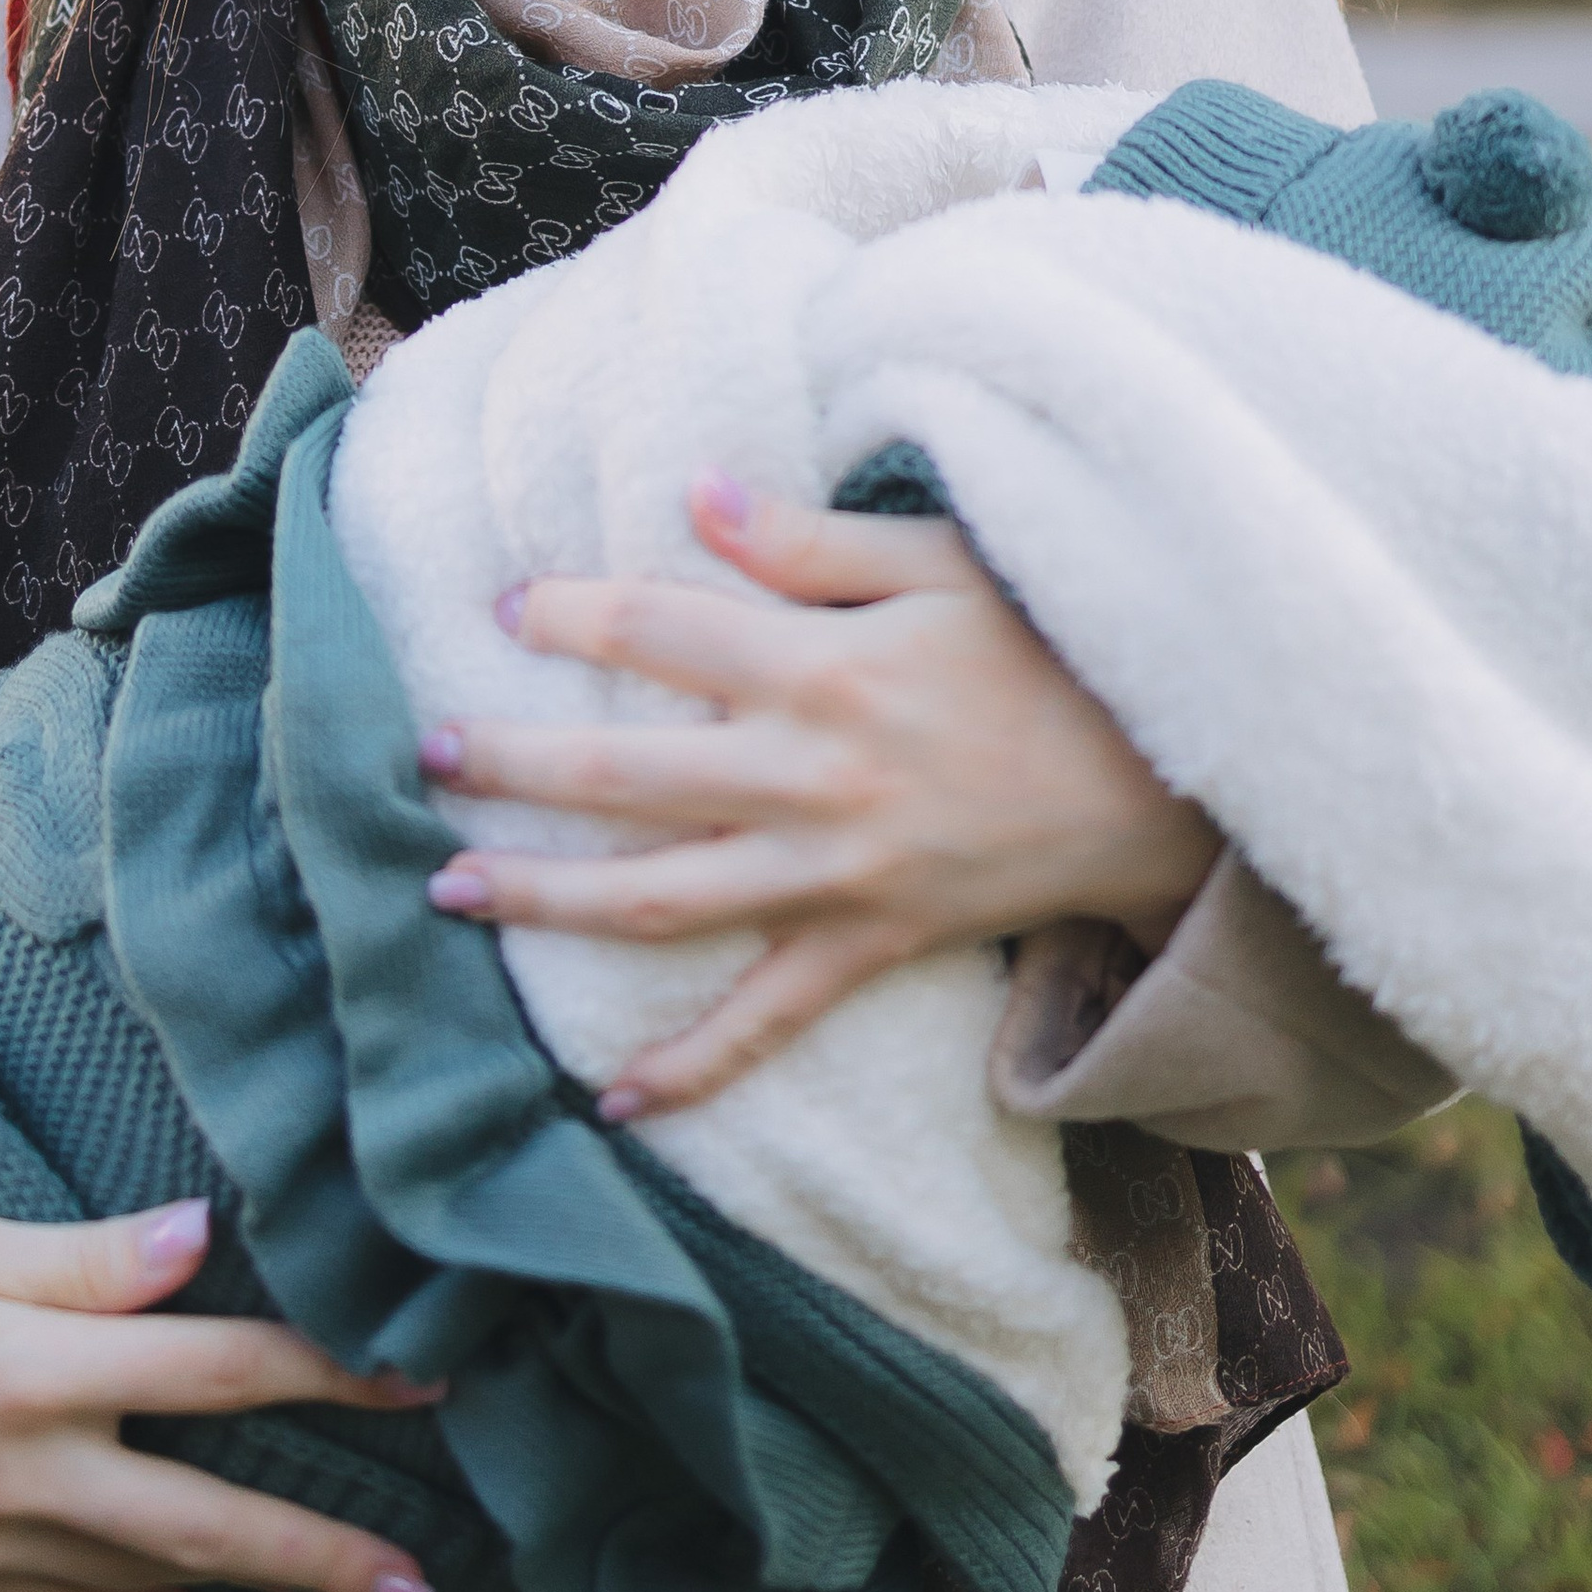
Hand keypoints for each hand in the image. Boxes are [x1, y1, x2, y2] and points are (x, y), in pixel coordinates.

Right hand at [0, 1197, 440, 1591]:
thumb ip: (82, 1258)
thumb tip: (202, 1240)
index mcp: (27, 1370)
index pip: (216, 1372)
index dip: (330, 1375)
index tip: (426, 1380)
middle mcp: (17, 1474)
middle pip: (206, 1520)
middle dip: (325, 1551)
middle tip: (427, 1579)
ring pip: (148, 1585)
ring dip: (253, 1590)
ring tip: (349, 1591)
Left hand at [419, 481, 1219, 1118]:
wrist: (1166, 784)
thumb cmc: (1048, 651)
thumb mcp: (942, 561)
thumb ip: (811, 540)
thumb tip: (694, 494)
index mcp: (824, 668)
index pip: (662, 631)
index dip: (571, 611)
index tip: (500, 603)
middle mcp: (815, 778)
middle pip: (630, 776)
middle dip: (516, 766)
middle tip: (425, 755)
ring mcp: (839, 875)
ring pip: (664, 900)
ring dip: (549, 901)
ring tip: (451, 891)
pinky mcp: (871, 945)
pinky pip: (766, 1018)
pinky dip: (692, 1066)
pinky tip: (614, 1097)